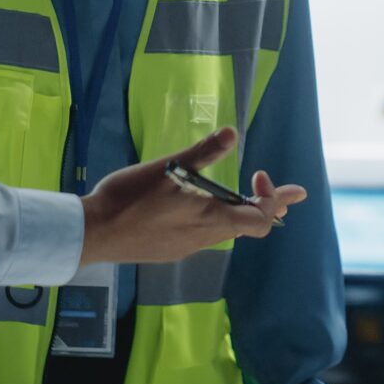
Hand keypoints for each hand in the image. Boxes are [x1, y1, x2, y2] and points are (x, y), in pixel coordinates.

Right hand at [78, 128, 308, 266]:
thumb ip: (203, 152)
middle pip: (248, 226)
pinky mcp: (168, 250)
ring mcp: (185, 247)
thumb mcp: (168, 169)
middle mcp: (204, 239)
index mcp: (211, 220)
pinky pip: (201, 236)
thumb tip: (232, 133)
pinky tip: (197, 208)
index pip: (262, 219)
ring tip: (244, 198)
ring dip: (238, 213)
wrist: (93, 233)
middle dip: (268, 206)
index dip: (271, 198)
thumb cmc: (130, 199)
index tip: (257, 174)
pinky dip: (213, 220)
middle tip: (290, 195)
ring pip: (223, 231)